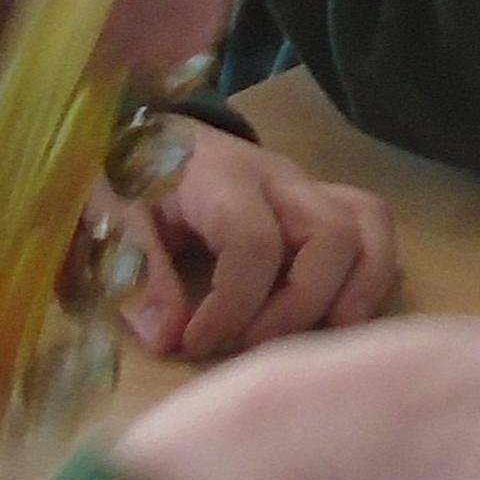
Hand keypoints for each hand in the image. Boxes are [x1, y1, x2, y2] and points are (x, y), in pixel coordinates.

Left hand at [97, 115, 400, 356]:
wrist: (142, 134)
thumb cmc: (124, 179)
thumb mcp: (107, 221)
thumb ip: (137, 275)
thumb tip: (171, 338)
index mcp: (220, 176)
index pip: (253, 242)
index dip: (232, 306)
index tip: (195, 344)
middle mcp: (279, 177)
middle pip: (330, 234)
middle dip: (300, 305)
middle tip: (253, 346)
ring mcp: (308, 187)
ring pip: (368, 227)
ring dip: (356, 291)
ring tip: (320, 339)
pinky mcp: (323, 201)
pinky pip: (372, 226)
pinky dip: (369, 274)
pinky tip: (337, 317)